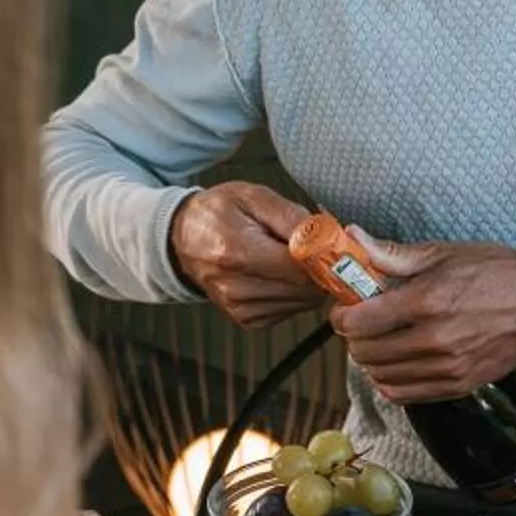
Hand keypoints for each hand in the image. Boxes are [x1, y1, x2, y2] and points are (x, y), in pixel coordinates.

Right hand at [168, 180, 315, 326]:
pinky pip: (290, 310)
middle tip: (315, 246)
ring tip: (290, 257)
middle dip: (321, 269)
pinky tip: (278, 272)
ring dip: (307, 281)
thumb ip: (290, 216)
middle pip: (307, 291)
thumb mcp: (251, 196)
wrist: (183, 240)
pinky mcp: (246, 319)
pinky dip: (293, 292)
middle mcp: (237, 288)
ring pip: (303, 302)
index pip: (301, 269)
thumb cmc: (217, 213)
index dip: (326, 258)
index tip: (332, 243)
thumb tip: (323, 236)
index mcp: (237, 252)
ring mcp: (240, 308)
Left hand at [328, 229, 515, 402]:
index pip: (360, 321)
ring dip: (370, 360)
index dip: (342, 316)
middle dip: (354, 337)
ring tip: (378, 343)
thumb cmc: (493, 273)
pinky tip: (395, 364)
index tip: (345, 309)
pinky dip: (389, 382)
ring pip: (381, 376)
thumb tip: (353, 239)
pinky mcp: (457, 386)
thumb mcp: (442, 254)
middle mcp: (433, 339)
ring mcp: (446, 368)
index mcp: (426, 301)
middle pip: (365, 352)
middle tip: (361, 323)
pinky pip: (404, 395)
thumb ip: (393, 254)